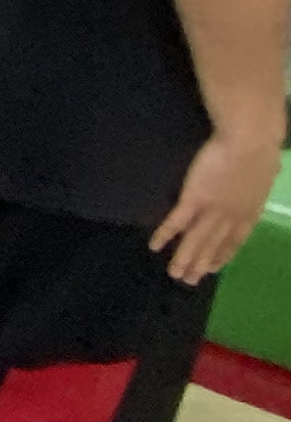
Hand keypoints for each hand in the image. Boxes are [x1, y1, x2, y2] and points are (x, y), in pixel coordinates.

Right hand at [151, 124, 282, 287]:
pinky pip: (177, 222)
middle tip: (189, 280)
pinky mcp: (194, 199)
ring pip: (195, 240)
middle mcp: (230, 217)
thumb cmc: (260, 149)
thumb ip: (259, 179)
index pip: (235, 241)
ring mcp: (212, 210)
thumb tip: (265, 173)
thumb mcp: (266, 170)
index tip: (213, 268)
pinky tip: (155, 245)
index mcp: (249, 211)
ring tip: (174, 273)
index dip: (222, 256)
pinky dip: (165, 235)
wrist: (249, 141)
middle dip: (201, 264)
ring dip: (184, 258)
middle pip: (213, 245)